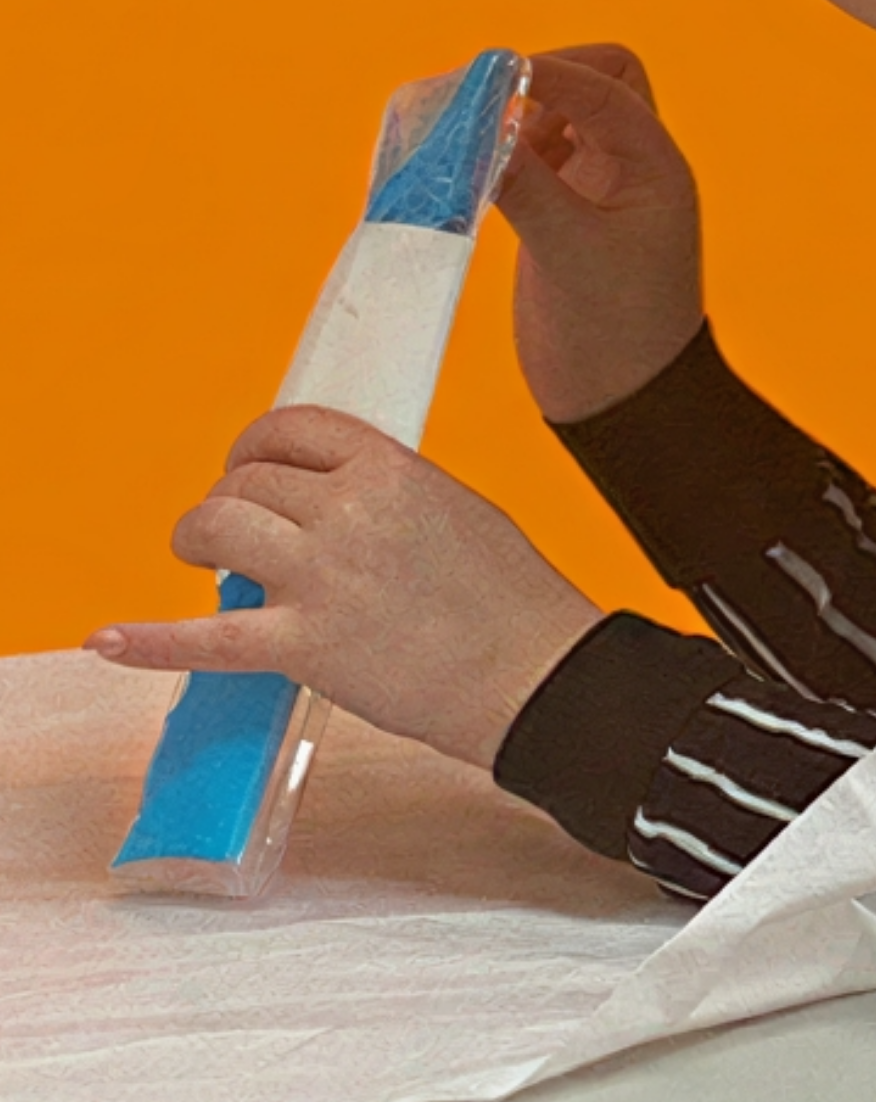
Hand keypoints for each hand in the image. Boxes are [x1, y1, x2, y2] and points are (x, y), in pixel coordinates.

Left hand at [85, 408, 603, 770]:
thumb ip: (389, 493)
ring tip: (205, 564)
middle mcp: (348, 510)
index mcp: (391, 469)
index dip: (255, 447)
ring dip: (197, 541)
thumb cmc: (512, 597)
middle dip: (228, 502)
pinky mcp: (304, 646)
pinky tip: (114, 638)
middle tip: (234, 534)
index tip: (249, 468)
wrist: (534, 673)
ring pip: (215, 530)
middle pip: (245, 480)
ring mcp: (321, 577)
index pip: (291, 428)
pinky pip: (206, 638)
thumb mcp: (456, 507)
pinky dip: (152, 640)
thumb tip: (331, 502)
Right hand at [497, 45, 704, 422]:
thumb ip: (528, 186)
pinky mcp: (563, 218)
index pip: (608, 86)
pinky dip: (502, 155)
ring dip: (516, 118)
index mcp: (655, 166)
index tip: (491, 75)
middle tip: (484, 104)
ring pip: (560, 119)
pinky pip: (534, 160)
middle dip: (541, 80)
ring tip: (465, 140)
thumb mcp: (571, 254)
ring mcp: (598, 191)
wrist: (627, 406)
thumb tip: (481, 125)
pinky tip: (467, 176)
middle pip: (596, 82)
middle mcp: (632, 168)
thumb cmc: (619, 335)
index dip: (551, 70)